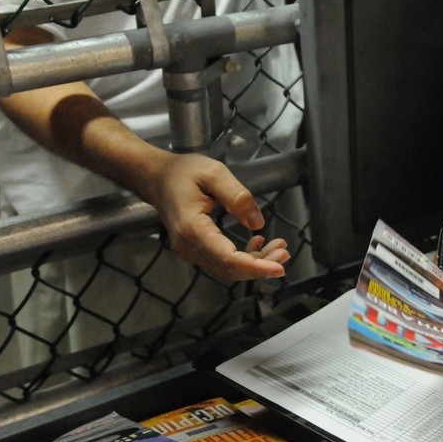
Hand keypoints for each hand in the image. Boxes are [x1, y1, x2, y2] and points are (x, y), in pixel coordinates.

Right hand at [147, 150, 289, 280]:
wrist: (157, 178)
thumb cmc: (182, 172)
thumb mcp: (214, 173)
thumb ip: (237, 196)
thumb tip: (257, 222)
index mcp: (192, 228)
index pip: (227, 258)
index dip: (255, 266)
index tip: (277, 267)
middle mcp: (189, 246)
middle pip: (230, 268)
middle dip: (261, 265)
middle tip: (285, 253)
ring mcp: (190, 250)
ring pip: (228, 268)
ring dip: (255, 262)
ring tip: (279, 248)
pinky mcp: (196, 249)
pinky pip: (223, 261)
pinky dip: (244, 257)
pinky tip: (259, 242)